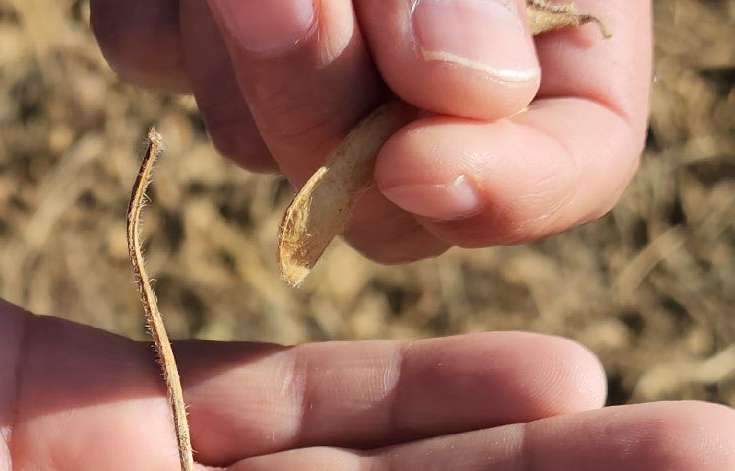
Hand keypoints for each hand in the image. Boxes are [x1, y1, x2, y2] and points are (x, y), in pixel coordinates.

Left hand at [91, 0, 651, 261]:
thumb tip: (468, 90)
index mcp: (549, 9)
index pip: (578, 153)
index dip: (509, 188)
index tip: (418, 165)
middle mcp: (432, 47)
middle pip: (397, 177)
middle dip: (324, 105)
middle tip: (274, 1)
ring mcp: (306, 45)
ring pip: (259, 134)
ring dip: (236, 54)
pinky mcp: (192, 22)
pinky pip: (158, 58)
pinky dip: (156, 13)